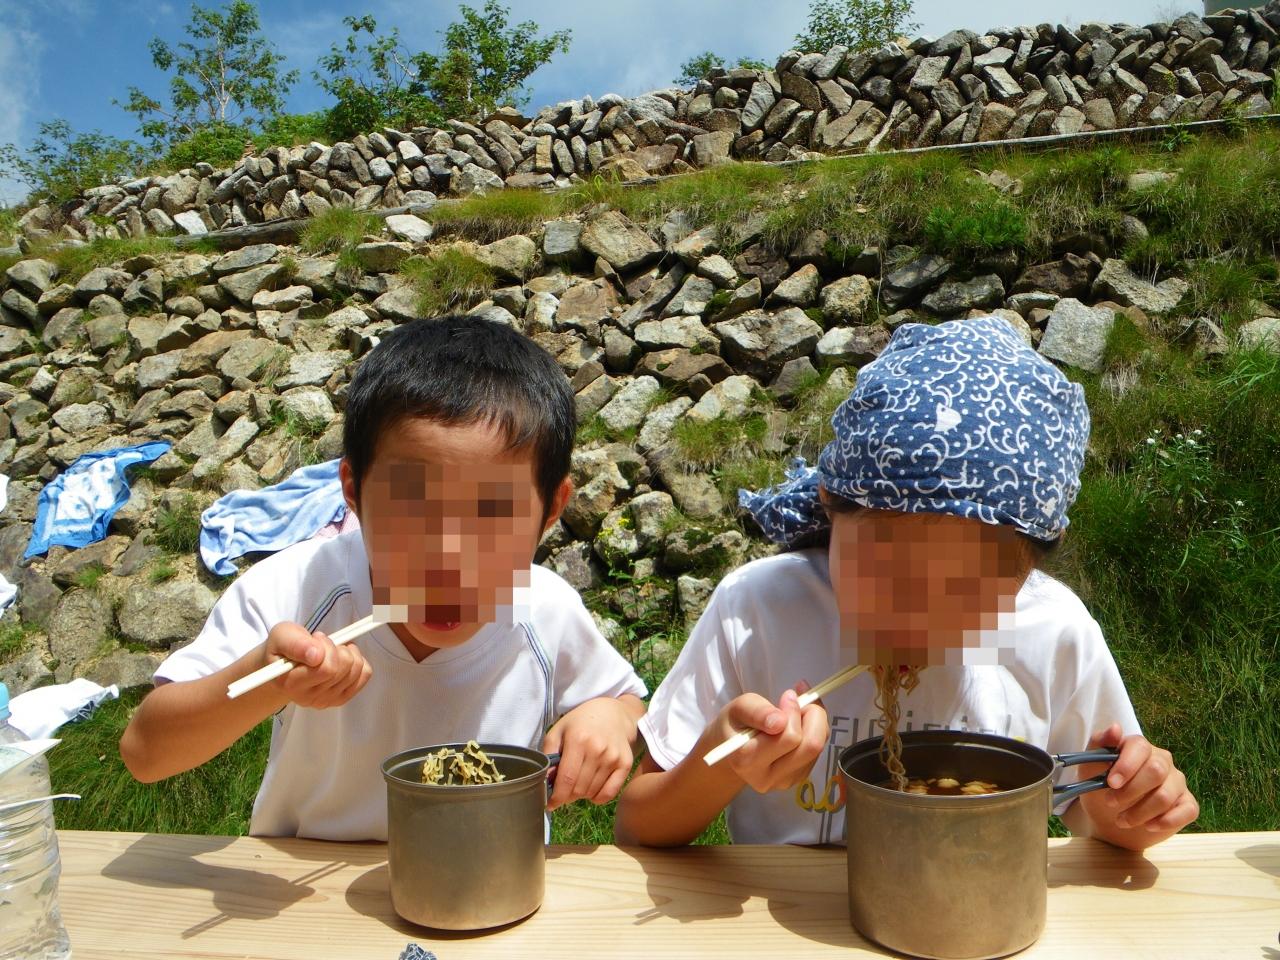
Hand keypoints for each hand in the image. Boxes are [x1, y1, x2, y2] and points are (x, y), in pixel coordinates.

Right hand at [263, 621, 372, 709]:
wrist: (284, 667)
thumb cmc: (283, 650)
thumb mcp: (281, 636)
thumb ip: (295, 643)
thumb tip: (316, 655)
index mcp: (291, 684)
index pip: (326, 668)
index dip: (326, 647)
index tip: (316, 638)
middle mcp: (309, 698)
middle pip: (342, 667)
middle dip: (336, 647)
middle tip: (322, 644)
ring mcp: (326, 701)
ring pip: (355, 669)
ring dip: (347, 652)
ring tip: (331, 650)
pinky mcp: (340, 699)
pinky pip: (364, 675)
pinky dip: (358, 660)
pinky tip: (342, 658)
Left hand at [542, 697, 639, 810]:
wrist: (614, 714)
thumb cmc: (581, 722)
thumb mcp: (559, 730)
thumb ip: (548, 755)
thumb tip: (545, 782)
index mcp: (578, 739)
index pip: (566, 779)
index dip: (556, 797)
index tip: (550, 804)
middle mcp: (597, 749)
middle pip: (579, 789)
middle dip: (567, 796)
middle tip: (563, 790)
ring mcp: (613, 758)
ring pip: (591, 793)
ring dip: (581, 794)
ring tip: (577, 783)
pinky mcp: (626, 764)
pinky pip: (609, 794)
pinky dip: (597, 798)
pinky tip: (592, 789)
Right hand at [711, 682, 828, 793]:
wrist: (732, 749)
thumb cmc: (735, 725)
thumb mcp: (738, 708)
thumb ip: (757, 711)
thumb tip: (780, 721)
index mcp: (747, 760)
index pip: (789, 737)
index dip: (794, 711)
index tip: (788, 695)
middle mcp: (766, 777)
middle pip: (810, 746)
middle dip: (811, 716)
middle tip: (797, 702)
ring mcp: (784, 782)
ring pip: (817, 749)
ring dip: (814, 723)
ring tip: (797, 712)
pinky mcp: (797, 780)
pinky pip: (817, 754)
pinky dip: (814, 733)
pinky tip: (799, 725)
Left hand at [1076, 723, 1197, 843]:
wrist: (1109, 821)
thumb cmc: (1100, 790)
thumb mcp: (1090, 768)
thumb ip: (1099, 744)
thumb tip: (1115, 728)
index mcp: (1139, 747)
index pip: (1140, 747)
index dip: (1126, 765)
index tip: (1111, 783)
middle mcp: (1162, 761)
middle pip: (1156, 770)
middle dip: (1131, 791)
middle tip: (1111, 803)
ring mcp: (1177, 783)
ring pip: (1166, 795)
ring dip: (1140, 812)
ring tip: (1122, 820)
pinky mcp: (1188, 804)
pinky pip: (1187, 811)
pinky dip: (1165, 821)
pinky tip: (1148, 826)